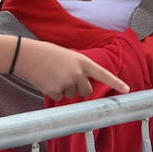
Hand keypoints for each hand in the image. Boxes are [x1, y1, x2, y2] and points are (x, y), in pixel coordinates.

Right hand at [14, 39, 129, 99]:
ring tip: (52, 75)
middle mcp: (78, 73)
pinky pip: (59, 97)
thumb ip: (79, 69)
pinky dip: (53, 91)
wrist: (26, 55)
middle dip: (79, 88)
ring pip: (71, 95)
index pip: (103, 74)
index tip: (127, 90)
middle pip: (86, 91)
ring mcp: (67, 83)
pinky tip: (46, 80)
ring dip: (64, 88)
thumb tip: (83, 87)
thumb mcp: (68, 56)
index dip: (116, 83)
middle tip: (65, 77)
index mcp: (82, 62)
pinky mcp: (56, 91)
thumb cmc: (46, 54)